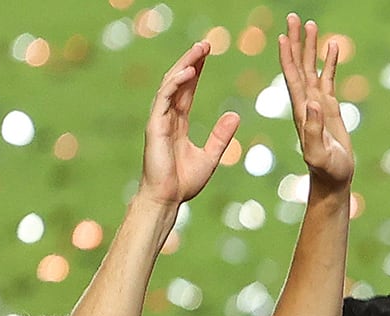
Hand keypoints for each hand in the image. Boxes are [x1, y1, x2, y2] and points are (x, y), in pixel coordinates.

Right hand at [138, 31, 242, 208]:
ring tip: (200, 51)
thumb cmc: (185, 181)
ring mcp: (159, 118)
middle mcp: (167, 116)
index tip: (208, 54)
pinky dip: (176, 82)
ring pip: (171, 84)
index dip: (197, 70)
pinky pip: (165, 97)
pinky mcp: (154, 124)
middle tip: (206, 44)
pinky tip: (189, 71)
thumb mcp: (211, 155)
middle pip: (179, 80)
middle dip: (191, 60)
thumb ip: (221, 135)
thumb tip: (235, 115)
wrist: (168, 198)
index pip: (188, 89)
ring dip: (185, 65)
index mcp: (178, 121)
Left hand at [275, 17, 355, 192]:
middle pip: (298, 64)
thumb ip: (314, 129)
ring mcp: (317, 103)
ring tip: (311, 24)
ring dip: (310, 46)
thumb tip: (312, 102)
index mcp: (300, 109)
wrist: (332, 178)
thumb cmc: (325, 169)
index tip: (285, 35)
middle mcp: (305, 101)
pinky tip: (333, 47)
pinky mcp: (329, 107)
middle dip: (296, 41)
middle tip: (294, 17)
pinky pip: (328, 78)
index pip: (292, 76)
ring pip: (311, 68)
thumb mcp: (318, 152)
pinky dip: (329, 62)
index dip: (288, 56)